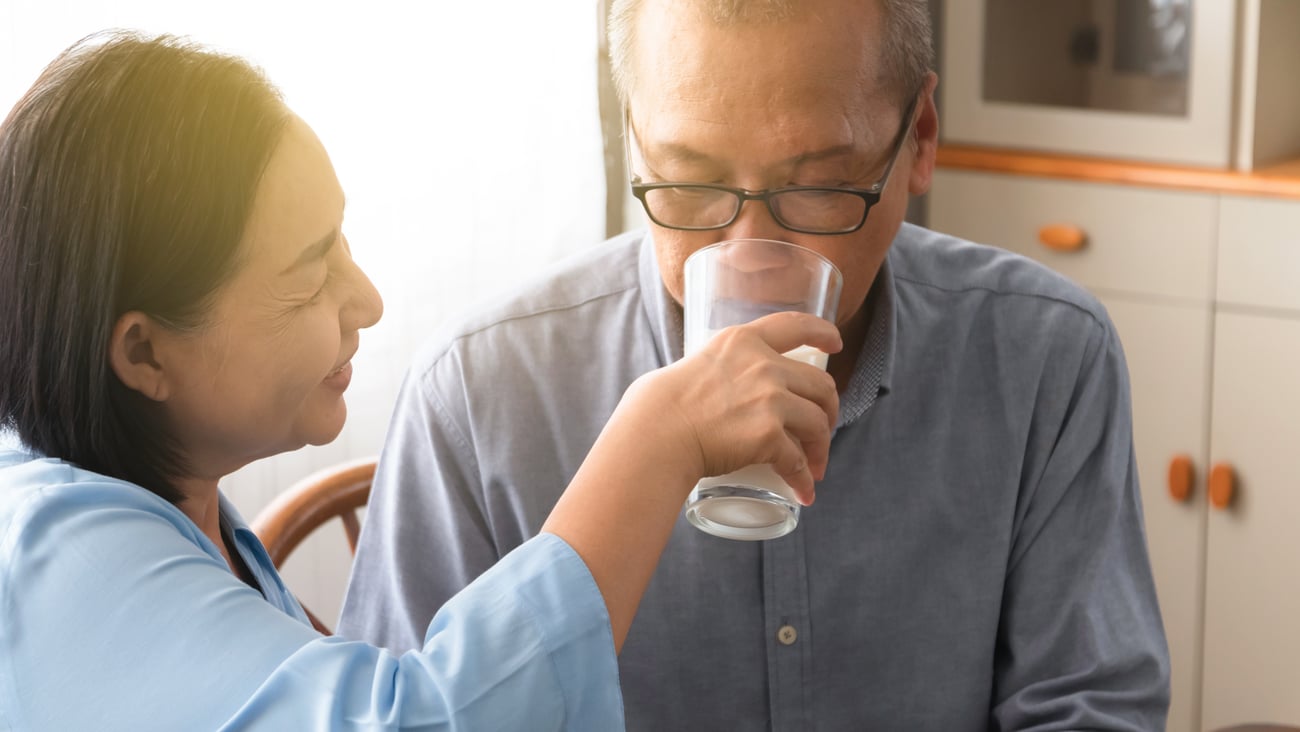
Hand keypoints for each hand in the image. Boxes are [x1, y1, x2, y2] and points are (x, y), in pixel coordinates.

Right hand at [625, 311, 841, 504]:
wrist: (657, 431)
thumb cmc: (661, 404)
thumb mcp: (696, 364)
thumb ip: (717, 368)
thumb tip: (716, 386)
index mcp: (744, 342)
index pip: (796, 325)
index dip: (823, 333)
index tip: (834, 344)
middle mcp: (764, 365)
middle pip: (820, 384)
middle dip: (830, 410)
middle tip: (822, 430)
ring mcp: (770, 399)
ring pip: (818, 423)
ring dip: (822, 448)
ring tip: (815, 467)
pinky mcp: (768, 435)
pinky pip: (798, 461)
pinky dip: (804, 479)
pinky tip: (804, 491)